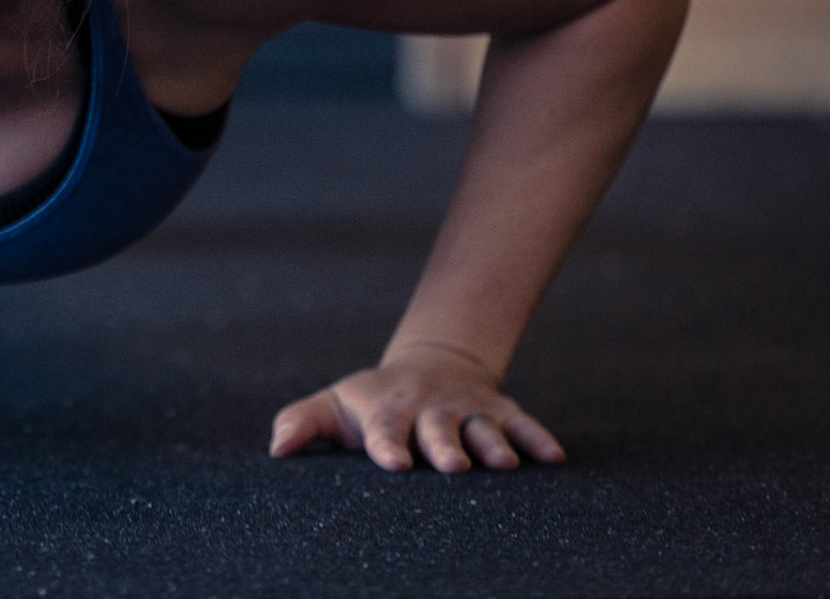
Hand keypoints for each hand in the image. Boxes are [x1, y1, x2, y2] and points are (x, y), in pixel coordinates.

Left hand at [268, 342, 564, 472]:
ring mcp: (468, 409)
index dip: (387, 445)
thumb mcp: (336, 406)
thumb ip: (303, 423)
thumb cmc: (373, 400)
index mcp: (387, 411)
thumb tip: (276, 449)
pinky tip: (554, 458)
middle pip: (438, 430)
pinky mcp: (501, 411)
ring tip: (502, 463)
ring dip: (493, 444)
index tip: (393, 464)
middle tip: (453, 466)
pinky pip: (524, 424)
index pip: (384, 430)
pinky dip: (538, 438)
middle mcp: (430, 409)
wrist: (429, 364)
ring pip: (482, 428)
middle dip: (445, 446)